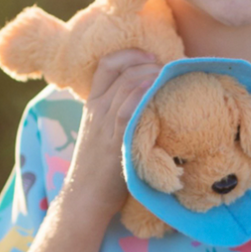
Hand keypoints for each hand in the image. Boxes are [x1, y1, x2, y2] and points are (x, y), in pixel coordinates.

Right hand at [62, 49, 160, 219]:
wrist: (85, 197)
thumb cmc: (98, 169)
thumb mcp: (103, 134)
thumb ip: (117, 116)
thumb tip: (146, 104)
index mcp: (92, 105)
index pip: (106, 65)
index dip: (129, 55)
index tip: (150, 56)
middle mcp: (96, 110)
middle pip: (121, 71)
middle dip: (146, 62)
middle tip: (165, 67)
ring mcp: (104, 125)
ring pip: (126, 85)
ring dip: (149, 74)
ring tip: (165, 74)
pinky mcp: (114, 141)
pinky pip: (127, 110)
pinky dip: (142, 95)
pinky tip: (155, 89)